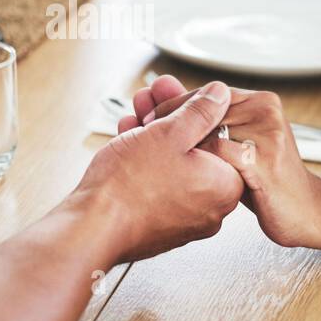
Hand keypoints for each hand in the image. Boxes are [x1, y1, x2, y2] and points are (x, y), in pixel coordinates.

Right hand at [74, 80, 243, 262]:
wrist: (94, 225)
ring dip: (155, 135)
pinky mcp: (159, 223)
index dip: (198, 108)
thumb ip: (201, 112)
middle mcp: (212, 207)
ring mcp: (184, 218)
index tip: (180, 94)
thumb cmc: (132, 187)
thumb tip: (218, 97)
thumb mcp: (171, 133)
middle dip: (171, 118)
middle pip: (196, 149)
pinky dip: (147, 161)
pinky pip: (159, 184)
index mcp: (226, 186)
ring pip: (174, 165)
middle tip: (155, 98)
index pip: (223, 136)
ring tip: (137, 115)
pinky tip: (130, 139)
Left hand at [127, 76, 320, 249]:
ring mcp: (266, 135)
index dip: (171, 104)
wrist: (307, 211)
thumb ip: (208, 123)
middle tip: (136, 125)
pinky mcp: (263, 162)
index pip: (205, 94)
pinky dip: (190, 164)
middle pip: (202, 109)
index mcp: (259, 100)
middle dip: (165, 117)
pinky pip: (216, 157)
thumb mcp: (237, 146)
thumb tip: (164, 95)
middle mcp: (264, 110)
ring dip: (171, 140)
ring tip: (144, 146)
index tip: (144, 114)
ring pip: (205, 131)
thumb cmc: (266, 180)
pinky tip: (169, 172)